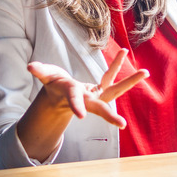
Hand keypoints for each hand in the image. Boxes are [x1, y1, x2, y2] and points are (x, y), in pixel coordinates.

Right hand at [27, 49, 148, 127]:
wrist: (62, 95)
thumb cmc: (54, 86)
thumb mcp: (46, 78)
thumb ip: (41, 72)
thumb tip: (30, 66)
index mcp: (73, 97)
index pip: (75, 101)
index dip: (76, 106)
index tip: (81, 115)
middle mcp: (88, 99)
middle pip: (101, 106)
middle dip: (110, 115)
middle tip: (122, 124)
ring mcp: (97, 95)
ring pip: (115, 89)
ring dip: (130, 82)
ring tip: (145, 72)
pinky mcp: (102, 88)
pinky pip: (111, 74)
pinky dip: (118, 64)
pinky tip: (124, 52)